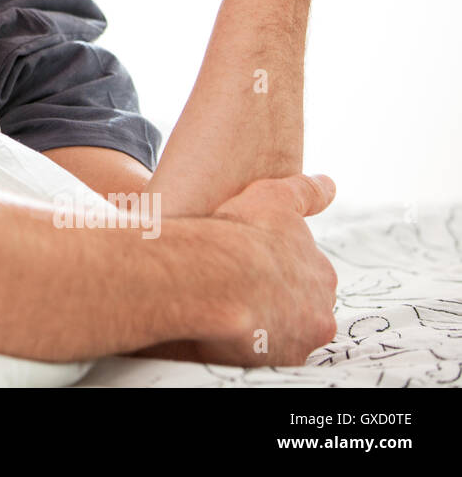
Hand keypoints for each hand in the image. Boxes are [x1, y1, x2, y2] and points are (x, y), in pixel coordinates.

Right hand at [190, 174, 339, 366]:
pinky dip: (242, 348)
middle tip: (238, 289)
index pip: (304, 278)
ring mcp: (297, 342)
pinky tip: (220, 333)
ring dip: (260, 326)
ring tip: (224, 311)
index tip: (252, 266)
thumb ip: (304, 192)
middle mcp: (319, 312)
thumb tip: (330, 183)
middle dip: (275, 302)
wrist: (216, 276)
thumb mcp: (275, 198)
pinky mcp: (270, 365)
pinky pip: (258, 357)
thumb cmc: (243, 234)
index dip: (277, 271)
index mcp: (320, 276)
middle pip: (298, 310)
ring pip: (279, 335)